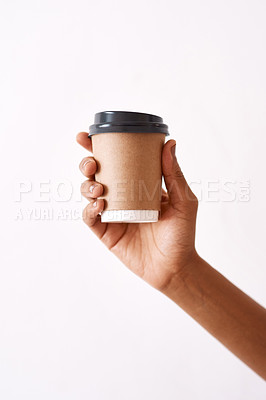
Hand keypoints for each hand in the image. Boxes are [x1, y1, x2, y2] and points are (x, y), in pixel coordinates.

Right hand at [77, 132, 197, 291]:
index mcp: (138, 185)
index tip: (87, 136)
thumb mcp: (183, 200)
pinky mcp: (106, 233)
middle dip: (88, 164)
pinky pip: (91, 218)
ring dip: (87, 186)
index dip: (98, 148)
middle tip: (92, 163)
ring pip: (89, 193)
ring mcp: (113, 214)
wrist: (176, 267)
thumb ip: (174, 174)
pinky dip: (89, 210)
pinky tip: (99, 206)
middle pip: (97, 174)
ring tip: (98, 187)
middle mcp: (122, 197)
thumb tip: (170, 143)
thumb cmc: (182, 234)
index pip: (116, 161)